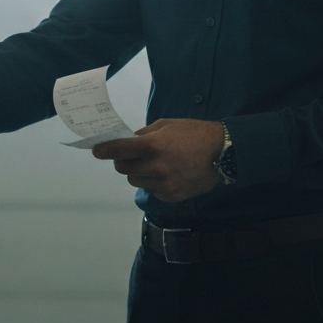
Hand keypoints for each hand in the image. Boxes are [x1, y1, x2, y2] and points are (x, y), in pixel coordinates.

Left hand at [92, 119, 224, 202]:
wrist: (225, 152)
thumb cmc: (194, 134)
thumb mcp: (166, 126)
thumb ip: (143, 135)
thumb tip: (125, 142)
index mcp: (152, 146)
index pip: (117, 150)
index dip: (104, 151)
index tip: (97, 151)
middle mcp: (155, 167)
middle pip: (122, 169)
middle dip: (123, 161)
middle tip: (131, 156)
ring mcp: (163, 184)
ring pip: (135, 181)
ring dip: (138, 173)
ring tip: (155, 164)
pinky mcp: (171, 196)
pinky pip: (151, 190)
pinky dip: (153, 182)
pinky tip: (168, 174)